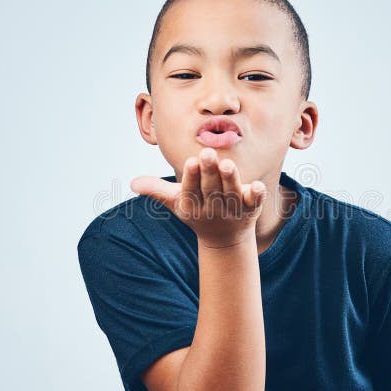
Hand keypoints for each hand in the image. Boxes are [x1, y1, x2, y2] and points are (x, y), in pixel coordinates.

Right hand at [130, 148, 265, 247]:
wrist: (224, 237)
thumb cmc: (197, 210)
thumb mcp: (175, 201)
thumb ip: (156, 190)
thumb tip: (132, 184)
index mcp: (193, 205)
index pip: (191, 190)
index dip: (192, 177)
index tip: (191, 162)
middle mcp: (213, 207)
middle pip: (211, 189)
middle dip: (210, 172)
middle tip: (208, 153)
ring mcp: (233, 208)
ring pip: (232, 193)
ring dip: (230, 179)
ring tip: (227, 164)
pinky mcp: (251, 208)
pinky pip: (255, 202)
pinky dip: (257, 195)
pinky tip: (258, 186)